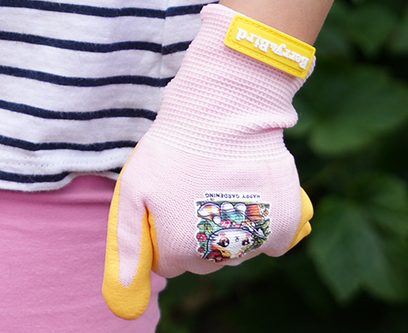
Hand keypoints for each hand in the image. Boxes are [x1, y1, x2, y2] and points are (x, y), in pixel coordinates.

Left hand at [102, 3, 314, 319]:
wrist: (223, 112)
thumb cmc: (172, 148)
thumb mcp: (133, 189)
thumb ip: (128, 243)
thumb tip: (123, 294)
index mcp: (179, 250)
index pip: (169, 264)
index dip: (164, 230)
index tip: (165, 199)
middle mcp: (220, 256)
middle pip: (202, 261)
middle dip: (193, 232)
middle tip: (190, 188)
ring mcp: (255, 243)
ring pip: (234, 251)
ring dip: (225, 226)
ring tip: (216, 182)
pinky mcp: (283, 227)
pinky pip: (267, 240)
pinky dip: (258, 220)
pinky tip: (244, 188)